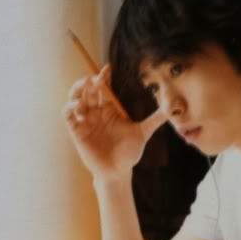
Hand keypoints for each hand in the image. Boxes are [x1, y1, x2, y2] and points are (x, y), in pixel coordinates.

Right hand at [62, 63, 168, 179]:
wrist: (118, 171)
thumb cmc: (129, 153)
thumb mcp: (143, 132)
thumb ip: (155, 119)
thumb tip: (173, 109)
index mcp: (109, 109)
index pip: (104, 88)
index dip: (103, 77)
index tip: (107, 68)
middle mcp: (96, 112)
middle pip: (88, 90)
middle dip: (90, 82)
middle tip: (96, 79)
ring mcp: (85, 120)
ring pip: (75, 98)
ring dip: (77, 90)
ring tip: (85, 88)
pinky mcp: (76, 131)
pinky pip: (68, 115)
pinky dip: (70, 108)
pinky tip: (79, 108)